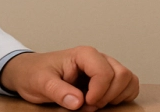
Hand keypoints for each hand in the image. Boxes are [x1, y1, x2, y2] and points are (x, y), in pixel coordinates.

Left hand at [0, 47, 139, 110]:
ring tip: (96, 102)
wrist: (31, 72)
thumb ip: (59, 91)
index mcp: (84, 55)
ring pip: (129, 79)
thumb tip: (78, 102)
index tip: (85, 103)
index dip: (99, 92)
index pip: (105, 73)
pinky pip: (128, 85)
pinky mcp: (108, 77)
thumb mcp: (41, 83)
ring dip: (116, 96)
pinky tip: (104, 101)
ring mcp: (105, 67)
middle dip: (108, 96)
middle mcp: (99, 58)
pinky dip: (122, 96)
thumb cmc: (36, 73)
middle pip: (122, 75)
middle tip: (88, 104)